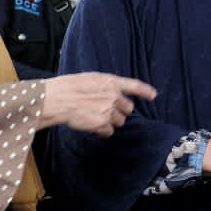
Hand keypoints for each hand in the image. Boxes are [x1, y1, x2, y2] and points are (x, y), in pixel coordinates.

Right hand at [42, 73, 156, 135]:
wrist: (57, 99)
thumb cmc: (68, 88)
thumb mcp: (90, 79)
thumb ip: (105, 86)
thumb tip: (114, 94)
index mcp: (110, 82)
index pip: (133, 85)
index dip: (144, 91)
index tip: (152, 95)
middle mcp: (114, 96)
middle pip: (128, 108)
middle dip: (119, 111)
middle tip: (103, 110)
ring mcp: (110, 110)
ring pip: (119, 121)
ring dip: (110, 121)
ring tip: (94, 117)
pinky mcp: (103, 124)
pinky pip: (109, 131)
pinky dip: (102, 131)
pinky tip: (91, 125)